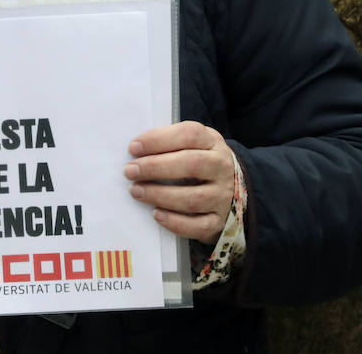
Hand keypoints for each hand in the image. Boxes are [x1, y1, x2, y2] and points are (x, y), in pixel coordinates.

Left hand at [124, 122, 234, 243]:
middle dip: (155, 167)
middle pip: (191, 164)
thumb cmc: (199, 161)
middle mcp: (221, 168)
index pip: (189, 135)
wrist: (231, 187)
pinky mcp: (219, 220)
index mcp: (212, 142)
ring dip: (160, 195)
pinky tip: (156, 214)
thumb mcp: (191, 144)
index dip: (159, 139)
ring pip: (193, 198)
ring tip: (136, 191)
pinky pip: (199, 226)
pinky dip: (175, 222)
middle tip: (130, 171)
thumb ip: (169, 143)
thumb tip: (135, 151)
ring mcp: (223, 196)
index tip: (133, 148)